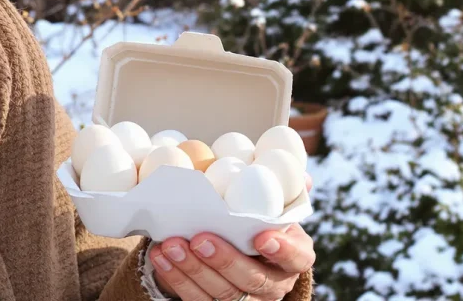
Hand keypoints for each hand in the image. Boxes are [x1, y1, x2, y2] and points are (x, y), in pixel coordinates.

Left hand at [150, 173, 314, 300]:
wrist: (238, 248)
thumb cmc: (257, 222)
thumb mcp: (275, 206)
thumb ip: (285, 191)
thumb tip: (300, 175)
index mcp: (295, 256)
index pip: (298, 259)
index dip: (282, 251)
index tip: (262, 238)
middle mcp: (274, 284)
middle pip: (253, 280)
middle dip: (224, 261)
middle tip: (199, 239)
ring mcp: (247, 300)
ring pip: (222, 295)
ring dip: (192, 270)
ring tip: (170, 246)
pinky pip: (197, 299)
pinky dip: (176, 278)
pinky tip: (161, 257)